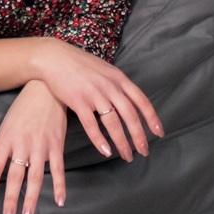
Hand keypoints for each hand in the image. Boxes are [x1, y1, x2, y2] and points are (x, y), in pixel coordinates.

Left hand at [0, 80, 67, 213]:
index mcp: (6, 140)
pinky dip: (60, 185)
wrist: (46, 90)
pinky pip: (58, 169)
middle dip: (11, 198)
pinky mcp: (56, 145)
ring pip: (36, 176)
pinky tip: (60, 200)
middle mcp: (22, 145)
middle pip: (15, 176)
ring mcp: (41, 146)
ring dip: (32, 198)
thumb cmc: (22, 109)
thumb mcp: (4, 127)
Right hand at [30, 39, 162, 160]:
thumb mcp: (105, 69)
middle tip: (144, 152)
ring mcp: (94, 94)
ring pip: (113, 123)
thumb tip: (130, 100)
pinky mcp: (78, 101)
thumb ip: (118, 84)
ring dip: (122, 142)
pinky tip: (106, 151)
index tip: (159, 133)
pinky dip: (99, 140)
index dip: (152, 118)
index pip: (141, 101)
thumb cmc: (80, 64)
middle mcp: (110, 86)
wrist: (54, 57)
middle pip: (130, 116)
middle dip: (139, 136)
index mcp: (119, 78)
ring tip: (127, 156)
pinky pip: (91, 125)